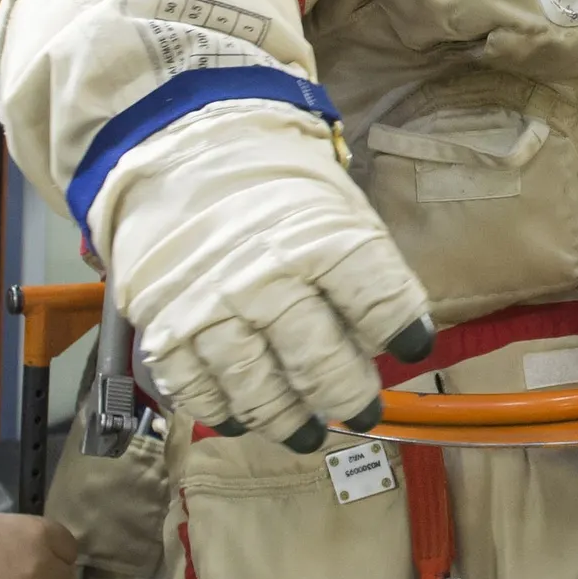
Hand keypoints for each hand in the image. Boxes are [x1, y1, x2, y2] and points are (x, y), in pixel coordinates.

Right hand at [109, 103, 435, 453]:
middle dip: (348, 394)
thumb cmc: (270, 178)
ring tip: (305, 432)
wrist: (178, 146)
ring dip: (287, 420)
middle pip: (320, 362)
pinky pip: (197, 390)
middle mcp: (264, 281)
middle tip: (361, 410)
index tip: (412, 347)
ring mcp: (211, 310)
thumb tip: (386, 334)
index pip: (376, 302)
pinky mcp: (165, 328)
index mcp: (317, 239)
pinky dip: (222, 411)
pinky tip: (240, 418)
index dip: (400, 330)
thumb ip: (361, 266)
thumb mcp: (333, 200)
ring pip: (258, 390)